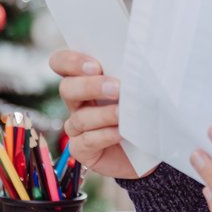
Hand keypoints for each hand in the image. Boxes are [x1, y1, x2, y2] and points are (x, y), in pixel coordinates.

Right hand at [49, 49, 153, 178]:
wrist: (150, 146)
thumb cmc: (143, 111)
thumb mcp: (137, 88)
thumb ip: (129, 74)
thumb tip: (138, 63)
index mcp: (85, 79)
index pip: (62, 62)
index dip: (71, 61)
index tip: (95, 66)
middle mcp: (77, 101)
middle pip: (67, 88)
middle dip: (90, 86)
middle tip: (116, 88)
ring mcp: (77, 126)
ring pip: (80, 117)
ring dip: (103, 114)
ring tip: (123, 113)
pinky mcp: (81, 149)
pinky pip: (86, 141)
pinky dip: (105, 135)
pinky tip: (121, 133)